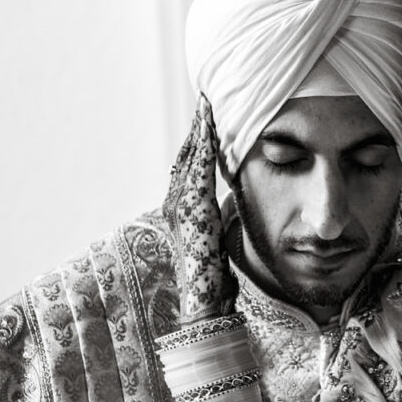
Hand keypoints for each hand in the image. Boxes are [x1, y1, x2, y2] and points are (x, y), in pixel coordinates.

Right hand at [163, 97, 237, 321]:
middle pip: (187, 156)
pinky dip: (205, 145)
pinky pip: (200, 169)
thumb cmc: (213, 281)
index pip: (190, 167)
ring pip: (191, 157)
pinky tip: (213, 127)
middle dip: (197, 128)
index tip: (208, 117)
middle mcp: (176, 204)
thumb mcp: (214, 242)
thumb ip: (216, 222)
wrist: (203, 303)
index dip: (198, 142)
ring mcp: (181, 206)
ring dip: (200, 130)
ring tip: (209, 104)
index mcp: (182, 211)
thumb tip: (225, 212)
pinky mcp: (193, 209)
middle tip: (207, 98)